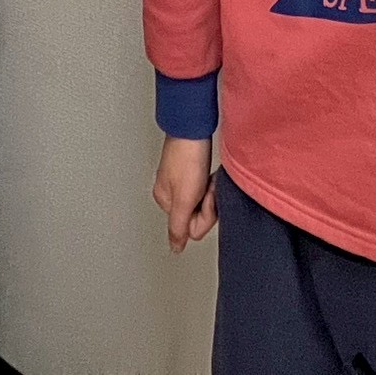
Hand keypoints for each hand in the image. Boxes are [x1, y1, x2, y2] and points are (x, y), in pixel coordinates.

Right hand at [153, 137, 217, 251]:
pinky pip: (204, 187)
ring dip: (210, 191)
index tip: (204, 197)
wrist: (192, 127)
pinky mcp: (190, 169)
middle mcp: (170, 192)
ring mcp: (180, 180)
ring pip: (202, 201)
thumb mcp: (184, 198)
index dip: (204, 214)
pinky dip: (210, 182)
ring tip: (209, 177)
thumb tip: (174, 248)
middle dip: (208, 203)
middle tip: (208, 185)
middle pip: (197, 215)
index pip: (191, 227)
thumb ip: (178, 227)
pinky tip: (210, 173)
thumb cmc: (187, 157)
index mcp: (165, 201)